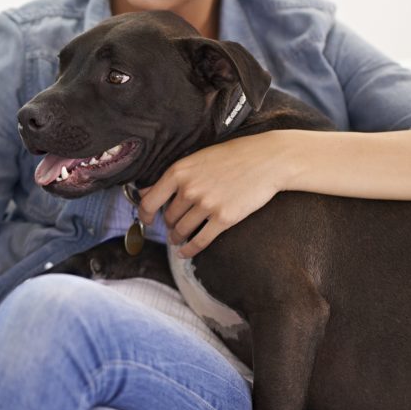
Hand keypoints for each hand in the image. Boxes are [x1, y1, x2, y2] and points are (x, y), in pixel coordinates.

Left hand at [137, 131, 288, 257]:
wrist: (266, 160)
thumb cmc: (231, 156)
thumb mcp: (195, 159)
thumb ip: (171, 177)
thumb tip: (144, 192)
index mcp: (178, 172)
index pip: (149, 201)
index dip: (144, 215)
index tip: (146, 221)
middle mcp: (189, 189)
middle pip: (168, 218)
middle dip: (169, 224)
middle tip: (172, 226)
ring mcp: (206, 205)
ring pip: (181, 231)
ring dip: (177, 237)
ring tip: (178, 238)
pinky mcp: (224, 219)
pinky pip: (199, 241)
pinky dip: (189, 250)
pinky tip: (184, 253)